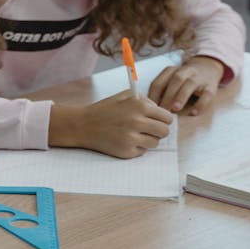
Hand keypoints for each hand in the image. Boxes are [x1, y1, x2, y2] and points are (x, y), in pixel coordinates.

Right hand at [50, 91, 172, 158]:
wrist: (82, 125)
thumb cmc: (104, 110)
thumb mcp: (124, 96)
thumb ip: (144, 100)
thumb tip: (161, 111)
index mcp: (139, 106)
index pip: (167, 117)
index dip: (162, 120)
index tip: (156, 121)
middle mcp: (137, 121)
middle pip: (165, 131)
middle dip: (158, 131)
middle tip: (148, 130)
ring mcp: (132, 137)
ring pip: (155, 143)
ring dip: (148, 140)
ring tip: (135, 134)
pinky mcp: (126, 151)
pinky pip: (143, 151)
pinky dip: (137, 147)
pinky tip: (125, 140)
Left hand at [148, 57, 224, 115]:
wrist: (207, 68)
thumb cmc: (182, 80)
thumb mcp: (170, 81)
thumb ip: (161, 91)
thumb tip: (149, 108)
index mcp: (171, 70)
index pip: (159, 81)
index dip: (153, 95)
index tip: (150, 108)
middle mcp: (185, 71)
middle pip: (175, 80)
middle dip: (167, 95)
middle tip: (162, 110)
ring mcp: (199, 78)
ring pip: (190, 84)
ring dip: (181, 96)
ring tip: (175, 109)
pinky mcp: (211, 87)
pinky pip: (207, 95)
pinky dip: (200, 104)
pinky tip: (193, 113)